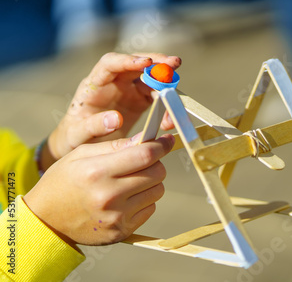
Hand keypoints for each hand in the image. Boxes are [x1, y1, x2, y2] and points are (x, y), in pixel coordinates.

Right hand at [24, 133, 173, 245]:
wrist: (46, 221)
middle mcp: (108, 195)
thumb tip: (148, 139)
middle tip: (143, 162)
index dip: (161, 146)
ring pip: (158, 191)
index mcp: (97, 171)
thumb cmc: (64, 181)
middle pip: (157, 173)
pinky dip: (144, 200)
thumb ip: (116, 145)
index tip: (168, 140)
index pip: (145, 155)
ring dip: (151, 183)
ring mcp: (116, 216)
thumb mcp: (82, 154)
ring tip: (131, 181)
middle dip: (156, 163)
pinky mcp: (122, 231)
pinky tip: (126, 199)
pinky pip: (150, 209)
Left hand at [44, 52, 180, 168]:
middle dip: (157, 63)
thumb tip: (116, 119)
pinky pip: (157, 95)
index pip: (111, 63)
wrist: (81, 144)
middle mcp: (114, 81)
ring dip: (167, 86)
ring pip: (151, 79)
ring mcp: (128, 89)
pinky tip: (170, 119)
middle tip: (175, 64)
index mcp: (95, 84)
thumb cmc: (74, 137)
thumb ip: (92, 126)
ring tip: (175, 108)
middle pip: (138, 65)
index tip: (147, 63)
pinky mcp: (140, 99)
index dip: (129, 60)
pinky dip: (167, 104)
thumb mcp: (77, 134)